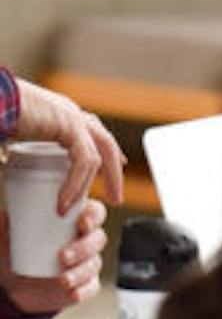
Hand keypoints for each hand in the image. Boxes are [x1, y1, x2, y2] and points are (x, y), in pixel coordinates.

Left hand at [0, 200, 108, 313]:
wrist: (13, 283)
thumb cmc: (15, 251)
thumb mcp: (6, 236)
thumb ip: (4, 225)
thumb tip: (4, 217)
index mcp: (72, 221)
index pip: (94, 212)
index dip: (93, 216)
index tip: (80, 222)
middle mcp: (84, 240)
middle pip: (98, 238)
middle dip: (84, 247)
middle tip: (62, 256)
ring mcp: (87, 262)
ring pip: (94, 264)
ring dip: (81, 271)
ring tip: (62, 280)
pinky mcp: (85, 283)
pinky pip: (91, 287)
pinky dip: (83, 290)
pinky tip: (72, 293)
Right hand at [12, 77, 125, 208]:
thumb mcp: (12, 132)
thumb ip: (19, 146)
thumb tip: (6, 159)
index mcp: (60, 113)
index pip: (94, 133)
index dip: (106, 153)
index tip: (113, 171)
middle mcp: (69, 112)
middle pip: (105, 144)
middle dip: (113, 173)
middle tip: (115, 197)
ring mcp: (72, 116)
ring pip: (99, 154)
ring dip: (93, 184)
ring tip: (81, 206)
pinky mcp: (69, 124)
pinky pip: (84, 160)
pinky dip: (76, 183)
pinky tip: (65, 201)